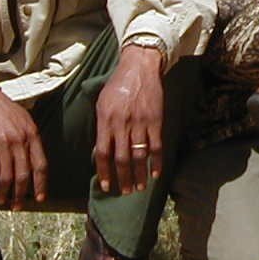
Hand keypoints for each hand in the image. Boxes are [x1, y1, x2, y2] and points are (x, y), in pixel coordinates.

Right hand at [0, 88, 47, 208]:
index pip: (41, 165)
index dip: (41, 184)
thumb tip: (35, 161)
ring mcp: (4, 145)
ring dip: (4, 192)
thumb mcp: (26, 121)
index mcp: (33, 136)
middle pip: (24, 175)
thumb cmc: (6, 111)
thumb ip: (32, 140)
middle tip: (18, 206)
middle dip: (21, 194)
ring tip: (2, 201)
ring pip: (7, 176)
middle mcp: (20, 142)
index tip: (40, 198)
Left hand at [94, 45, 164, 195]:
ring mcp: (140, 123)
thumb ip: (101, 127)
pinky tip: (156, 173)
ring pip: (139, 156)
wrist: (139, 67)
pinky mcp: (156, 120)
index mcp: (105, 120)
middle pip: (121, 159)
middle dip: (123, 179)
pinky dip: (156, 162)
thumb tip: (101, 151)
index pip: (102, 153)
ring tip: (139, 187)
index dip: (104, 172)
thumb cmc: (118, 85)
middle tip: (125, 192)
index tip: (107, 186)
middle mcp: (122, 124)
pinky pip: (156, 146)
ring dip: (139, 174)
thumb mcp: (101, 103)